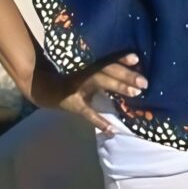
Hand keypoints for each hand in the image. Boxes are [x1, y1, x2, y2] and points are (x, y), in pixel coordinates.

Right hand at [27, 53, 147, 136]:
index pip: (107, 59)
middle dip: (126, 75)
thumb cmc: (70, 76)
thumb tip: (132, 67)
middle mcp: (83, 71)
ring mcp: (77, 87)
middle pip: (107, 70)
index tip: (137, 58)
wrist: (43, 88)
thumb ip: (104, 68)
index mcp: (88, 63)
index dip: (121, 58)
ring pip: (99, 83)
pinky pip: (87, 113)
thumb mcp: (85, 69)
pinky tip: (112, 130)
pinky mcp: (73, 104)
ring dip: (117, 87)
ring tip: (135, 92)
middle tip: (144, 81)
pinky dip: (99, 121)